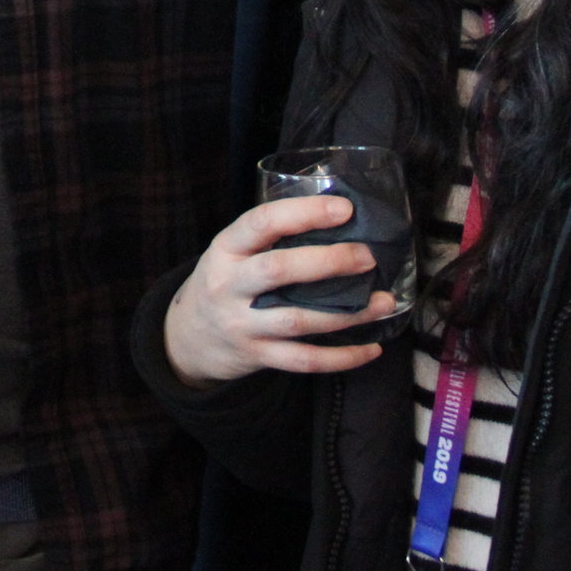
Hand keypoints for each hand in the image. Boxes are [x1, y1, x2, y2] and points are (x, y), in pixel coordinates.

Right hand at [162, 196, 394, 389]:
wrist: (187, 336)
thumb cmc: (226, 280)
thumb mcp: (233, 251)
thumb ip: (272, 238)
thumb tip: (341, 219)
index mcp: (226, 248)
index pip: (262, 222)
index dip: (304, 213)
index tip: (345, 209)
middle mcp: (229, 285)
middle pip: (279, 270)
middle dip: (329, 261)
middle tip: (368, 257)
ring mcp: (242, 324)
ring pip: (297, 320)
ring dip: (346, 313)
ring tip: (384, 302)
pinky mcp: (257, 356)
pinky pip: (304, 361)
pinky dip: (342, 358)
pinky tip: (372, 349)